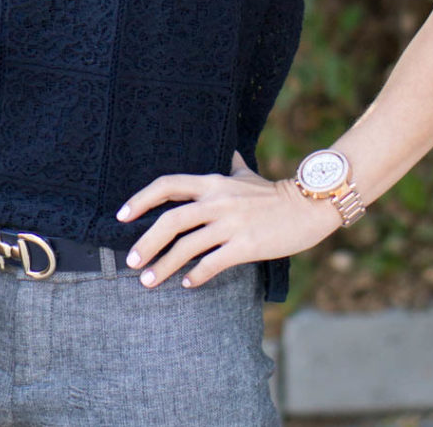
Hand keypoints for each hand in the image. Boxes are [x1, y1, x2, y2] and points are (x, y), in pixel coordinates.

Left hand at [117, 151, 343, 287]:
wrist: (311, 206)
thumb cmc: (274, 193)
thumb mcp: (247, 174)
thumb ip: (232, 165)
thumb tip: (229, 149)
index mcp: (212, 183)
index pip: (167, 185)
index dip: (141, 199)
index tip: (122, 216)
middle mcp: (217, 201)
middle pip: (170, 220)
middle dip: (146, 243)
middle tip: (131, 262)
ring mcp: (231, 223)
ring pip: (186, 246)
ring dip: (164, 267)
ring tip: (149, 282)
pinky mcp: (247, 245)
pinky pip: (212, 263)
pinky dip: (196, 275)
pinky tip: (187, 283)